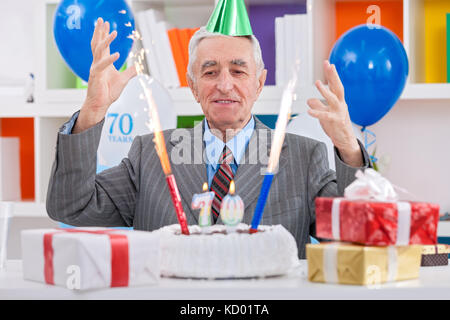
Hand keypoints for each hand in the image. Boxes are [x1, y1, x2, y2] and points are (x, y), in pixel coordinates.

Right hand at [73, 18, 136, 132]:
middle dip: (100, 31)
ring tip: (113, 32)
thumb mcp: (123, 80)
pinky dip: (109, 59)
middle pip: (97, 43)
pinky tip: (117, 54)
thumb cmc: (108, 92)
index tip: (106, 24)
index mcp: (103, 62)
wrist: (100, 104)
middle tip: (101, 20)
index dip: (104, 34)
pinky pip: (101, 65)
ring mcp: (95, 68)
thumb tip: (138, 66)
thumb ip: (130, 72)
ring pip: (98, 50)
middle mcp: (97, 63)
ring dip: (106, 41)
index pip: (103, 45)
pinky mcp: (95, 76)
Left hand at [307, 60, 362, 166]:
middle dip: (333, 76)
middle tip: (329, 65)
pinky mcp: (335, 122)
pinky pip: (325, 116)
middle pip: (338, 87)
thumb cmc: (336, 126)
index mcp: (339, 101)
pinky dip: (317, 113)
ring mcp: (339, 113)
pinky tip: (309, 111)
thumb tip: (309, 100)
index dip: (331, 74)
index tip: (328, 63)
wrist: (345, 140)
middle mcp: (340, 104)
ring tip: (317, 83)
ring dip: (325, 91)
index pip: (335, 85)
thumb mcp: (325, 114)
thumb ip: (318, 106)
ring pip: (333, 99)